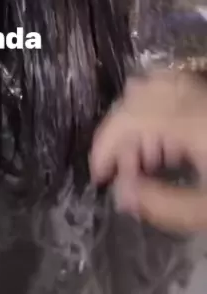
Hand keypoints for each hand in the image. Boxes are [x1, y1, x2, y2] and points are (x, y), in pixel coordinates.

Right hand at [90, 71, 206, 232]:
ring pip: (153, 84)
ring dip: (138, 117)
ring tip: (148, 158)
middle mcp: (194, 96)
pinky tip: (168, 142)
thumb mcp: (205, 211)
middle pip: (136, 95)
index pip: (129, 116)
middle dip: (121, 133)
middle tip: (126, 173)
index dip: (105, 142)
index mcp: (191, 123)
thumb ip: (160, 203)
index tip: (99, 174)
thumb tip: (122, 191)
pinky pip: (173, 86)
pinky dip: (158, 108)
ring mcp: (203, 91)